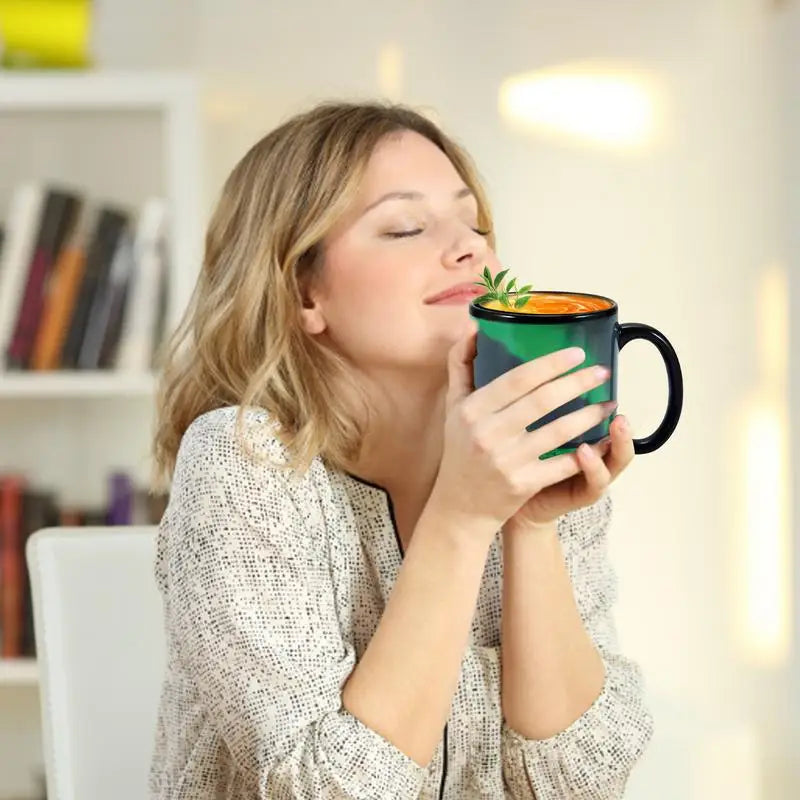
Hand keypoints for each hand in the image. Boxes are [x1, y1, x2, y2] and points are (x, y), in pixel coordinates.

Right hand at [427, 321, 616, 540]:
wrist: (459, 505)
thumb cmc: (460, 447)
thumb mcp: (453, 405)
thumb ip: (460, 363)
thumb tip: (474, 324)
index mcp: (472, 410)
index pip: (518, 379)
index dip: (551, 364)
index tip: (578, 353)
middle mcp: (488, 434)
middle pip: (543, 401)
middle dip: (578, 383)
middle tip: (602, 372)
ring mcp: (506, 461)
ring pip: (559, 431)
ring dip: (590, 415)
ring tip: (608, 403)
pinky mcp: (522, 485)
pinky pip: (562, 464)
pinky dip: (586, 451)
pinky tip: (603, 439)